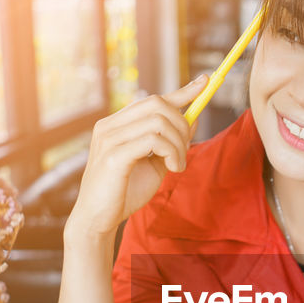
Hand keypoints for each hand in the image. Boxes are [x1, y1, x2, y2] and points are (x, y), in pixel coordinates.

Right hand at [65, 75, 208, 240]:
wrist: (98, 220)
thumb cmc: (124, 193)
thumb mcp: (154, 164)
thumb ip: (170, 143)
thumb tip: (193, 120)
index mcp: (116, 125)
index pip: (152, 99)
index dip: (182, 90)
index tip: (205, 82)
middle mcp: (110, 126)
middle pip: (158, 104)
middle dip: (182, 124)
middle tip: (185, 151)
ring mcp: (109, 138)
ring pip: (158, 121)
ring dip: (179, 143)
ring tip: (178, 165)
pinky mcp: (114, 155)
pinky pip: (153, 140)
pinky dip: (172, 152)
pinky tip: (173, 168)